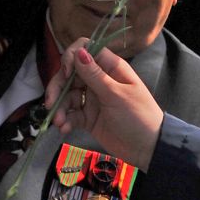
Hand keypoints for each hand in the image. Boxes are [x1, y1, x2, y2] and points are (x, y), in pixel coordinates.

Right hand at [47, 41, 162, 167]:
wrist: (148, 149)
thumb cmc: (139, 117)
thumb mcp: (116, 95)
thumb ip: (95, 75)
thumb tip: (79, 52)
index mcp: (110, 68)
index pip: (85, 50)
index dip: (72, 58)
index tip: (67, 74)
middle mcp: (100, 80)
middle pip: (70, 74)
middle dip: (57, 87)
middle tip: (50, 103)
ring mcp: (93, 99)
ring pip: (67, 96)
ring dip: (59, 107)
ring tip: (58, 122)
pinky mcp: (88, 117)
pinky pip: (71, 114)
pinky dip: (65, 120)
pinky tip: (64, 129)